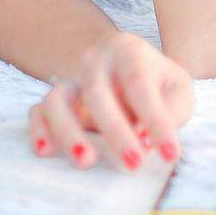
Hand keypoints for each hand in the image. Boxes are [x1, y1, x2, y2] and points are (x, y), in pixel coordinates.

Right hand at [27, 32, 194, 170]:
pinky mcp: (55, 99)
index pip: (140, 84)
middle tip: (134, 164)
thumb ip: (172, 110)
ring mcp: (71, 79)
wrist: (128, 67)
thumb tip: (147, 139)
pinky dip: (38, 130)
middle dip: (115, 131)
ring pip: (58, 101)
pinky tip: (45, 151)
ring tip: (86, 161)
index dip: (155, 120)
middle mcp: (94, 60)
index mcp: (128, 50)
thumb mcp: (177, 88)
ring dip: (69, 132)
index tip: (170, 154)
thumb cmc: (157, 83)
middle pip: (97, 93)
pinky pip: (38, 111)